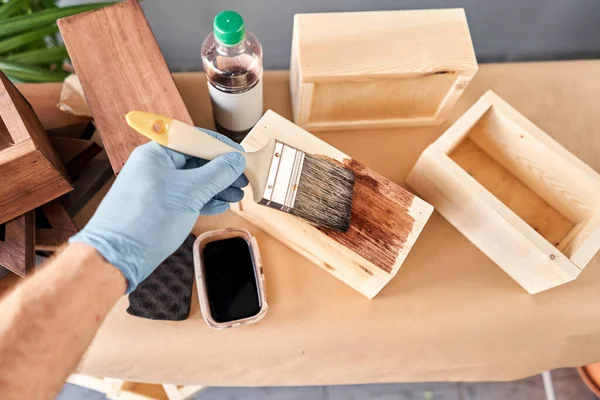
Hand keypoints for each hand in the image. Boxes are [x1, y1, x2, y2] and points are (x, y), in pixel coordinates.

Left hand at [70, 128, 246, 292]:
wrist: (117, 257)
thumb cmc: (146, 220)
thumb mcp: (190, 192)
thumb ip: (217, 174)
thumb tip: (236, 161)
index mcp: (156, 154)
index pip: (194, 140)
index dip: (220, 147)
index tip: (240, 155)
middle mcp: (155, 167)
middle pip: (195, 161)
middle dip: (221, 170)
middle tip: (243, 178)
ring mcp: (156, 188)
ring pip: (193, 181)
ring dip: (216, 187)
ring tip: (237, 195)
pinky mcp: (159, 207)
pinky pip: (186, 197)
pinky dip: (204, 200)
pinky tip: (221, 204)